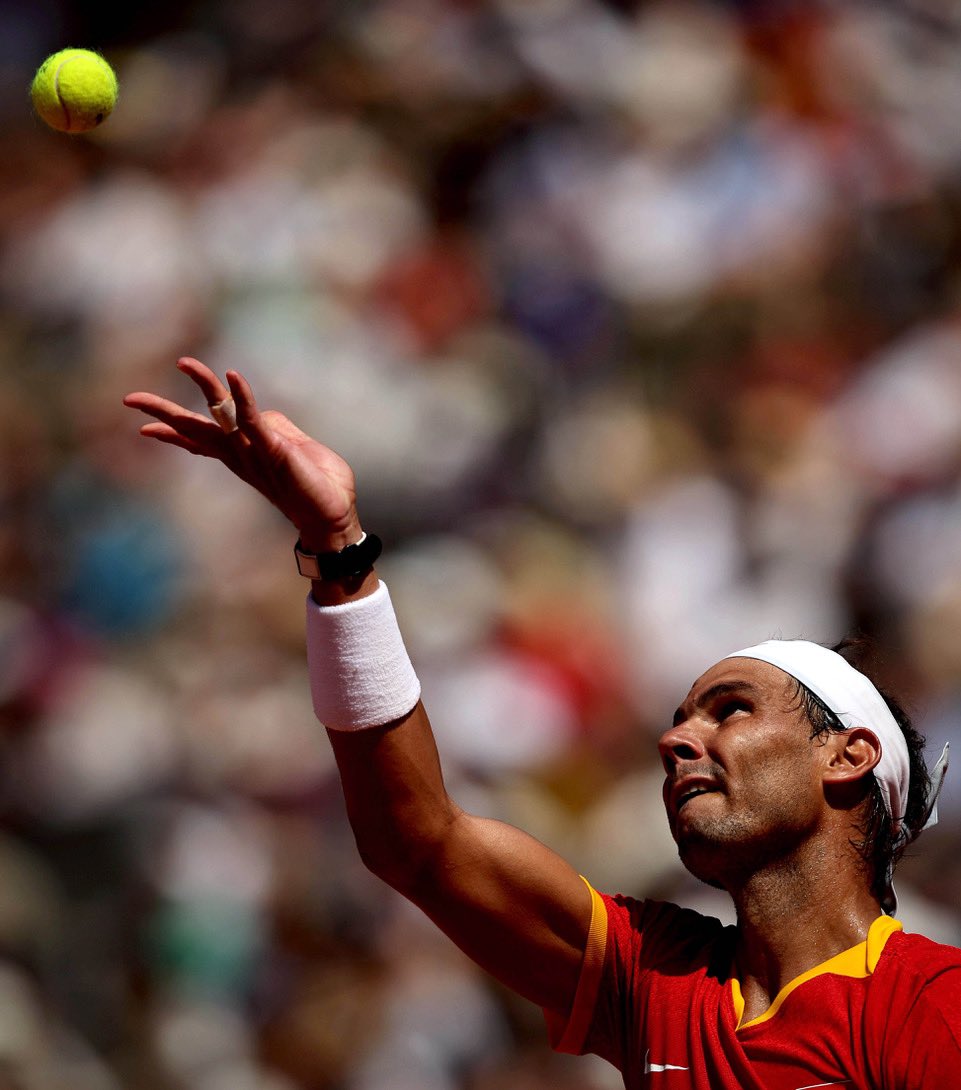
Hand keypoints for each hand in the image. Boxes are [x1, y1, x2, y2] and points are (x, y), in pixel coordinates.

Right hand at [123, 358, 361, 551]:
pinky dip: (242, 396)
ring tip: (185, 362)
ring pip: (220, 415)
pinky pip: (253, 418)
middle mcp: (241, 454)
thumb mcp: (293, 449)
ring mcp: (254, 452)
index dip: (173, 433)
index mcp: (243, 454)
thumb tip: (259, 415)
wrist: (334, 516)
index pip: (200, 441)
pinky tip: (232, 376)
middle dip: (163, 413)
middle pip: (195, 429)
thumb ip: (274, 430)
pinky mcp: (273, 449)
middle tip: (129, 399)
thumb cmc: (317, 486)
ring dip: (205, 384)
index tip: (143, 428)